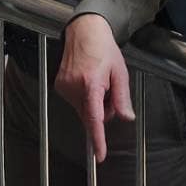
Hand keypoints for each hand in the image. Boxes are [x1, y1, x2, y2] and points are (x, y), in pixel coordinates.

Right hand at [56, 14, 134, 161]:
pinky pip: (76, 101)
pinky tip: (88, 79)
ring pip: (83, 108)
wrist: (84, 31)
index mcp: (91, 83)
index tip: (99, 154)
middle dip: (103, 109)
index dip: (97, 138)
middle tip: (109, 88)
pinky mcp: (59, 85)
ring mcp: (64, 86)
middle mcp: (74, 86)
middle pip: (91, 114)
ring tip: (98, 80)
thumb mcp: (120, 72)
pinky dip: (84, 97)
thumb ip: (122, 97)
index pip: (94, 118)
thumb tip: (126, 118)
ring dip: (93, 102)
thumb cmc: (103, 48)